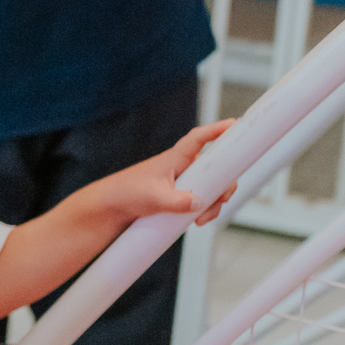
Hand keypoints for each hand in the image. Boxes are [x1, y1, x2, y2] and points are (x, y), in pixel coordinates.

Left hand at [100, 120, 236, 226]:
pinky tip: (199, 221)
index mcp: (175, 158)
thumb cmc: (127, 194)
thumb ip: (177, 201)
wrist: (111, 209)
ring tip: (202, 220)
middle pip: (215, 168)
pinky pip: (201, 200)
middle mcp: (182, 167)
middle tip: (221, 199)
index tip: (234, 123)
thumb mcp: (154, 198)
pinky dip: (205, 210)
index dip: (216, 130)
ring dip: (213, 203)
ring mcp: (182, 182)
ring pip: (211, 187)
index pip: (198, 138)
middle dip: (223, 185)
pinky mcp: (179, 196)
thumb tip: (199, 203)